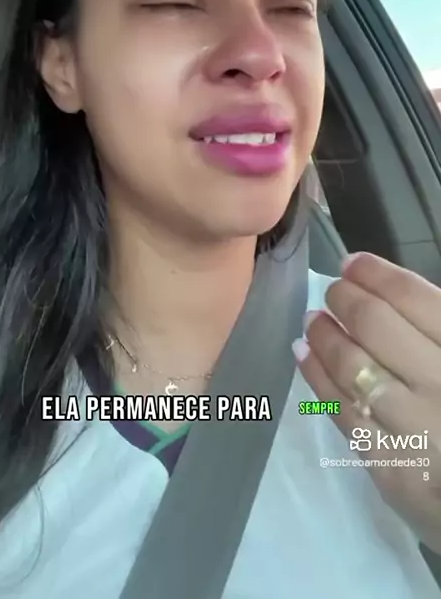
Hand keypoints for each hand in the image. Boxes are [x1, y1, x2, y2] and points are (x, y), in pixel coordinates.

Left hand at [294, 252, 440, 553]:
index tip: (354, 264)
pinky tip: (304, 356)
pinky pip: (343, 413)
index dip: (378, 275)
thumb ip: (439, 329)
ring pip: (352, 367)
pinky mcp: (391, 468)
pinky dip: (317, 378)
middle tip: (334, 291)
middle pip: (376, 326)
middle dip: (347, 300)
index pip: (416, 298)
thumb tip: (397, 295)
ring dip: (325, 335)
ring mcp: (414, 428)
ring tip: (313, 320)